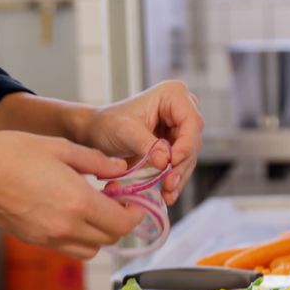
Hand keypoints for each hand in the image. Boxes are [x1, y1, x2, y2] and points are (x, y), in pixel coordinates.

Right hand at [0, 131, 143, 258]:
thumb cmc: (11, 153)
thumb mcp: (62, 148)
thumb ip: (97, 161)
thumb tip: (120, 168)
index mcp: (78, 203)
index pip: (122, 223)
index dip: (135, 214)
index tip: (135, 200)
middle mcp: (65, 227)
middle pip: (110, 239)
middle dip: (121, 222)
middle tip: (118, 202)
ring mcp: (47, 238)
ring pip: (90, 249)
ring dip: (101, 233)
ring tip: (96, 209)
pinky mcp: (32, 240)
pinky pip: (67, 249)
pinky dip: (79, 238)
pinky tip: (73, 215)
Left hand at [81, 80, 203, 204]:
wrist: (97, 132)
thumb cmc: (108, 124)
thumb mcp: (125, 131)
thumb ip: (147, 145)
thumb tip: (166, 161)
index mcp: (173, 94)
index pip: (190, 122)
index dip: (186, 144)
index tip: (173, 162)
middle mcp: (182, 108)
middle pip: (192, 140)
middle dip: (181, 165)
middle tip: (169, 184)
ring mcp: (181, 127)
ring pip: (189, 155)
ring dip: (179, 175)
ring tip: (168, 194)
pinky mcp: (177, 143)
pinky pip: (181, 162)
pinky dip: (174, 177)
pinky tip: (168, 192)